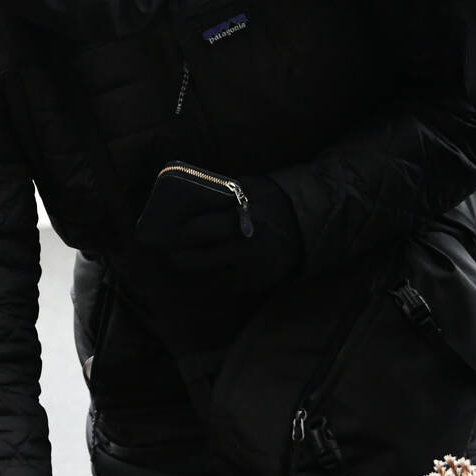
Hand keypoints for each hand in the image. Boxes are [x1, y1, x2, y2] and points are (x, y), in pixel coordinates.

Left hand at [139, 170, 301, 291]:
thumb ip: (220, 196)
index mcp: (241, 225)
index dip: (182, 233)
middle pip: (196, 262)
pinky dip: (213, 278)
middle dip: (178, 257)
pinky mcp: (255, 287)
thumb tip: (184, 201)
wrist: (307, 226)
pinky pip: (224, 287)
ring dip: (193, 271)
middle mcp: (244, 254)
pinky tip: (208, 268)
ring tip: (184, 260)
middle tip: (169, 252)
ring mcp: (250, 274)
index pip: (198, 232)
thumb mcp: (248, 188)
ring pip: (207, 278)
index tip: (172, 231)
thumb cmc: (271, 202)